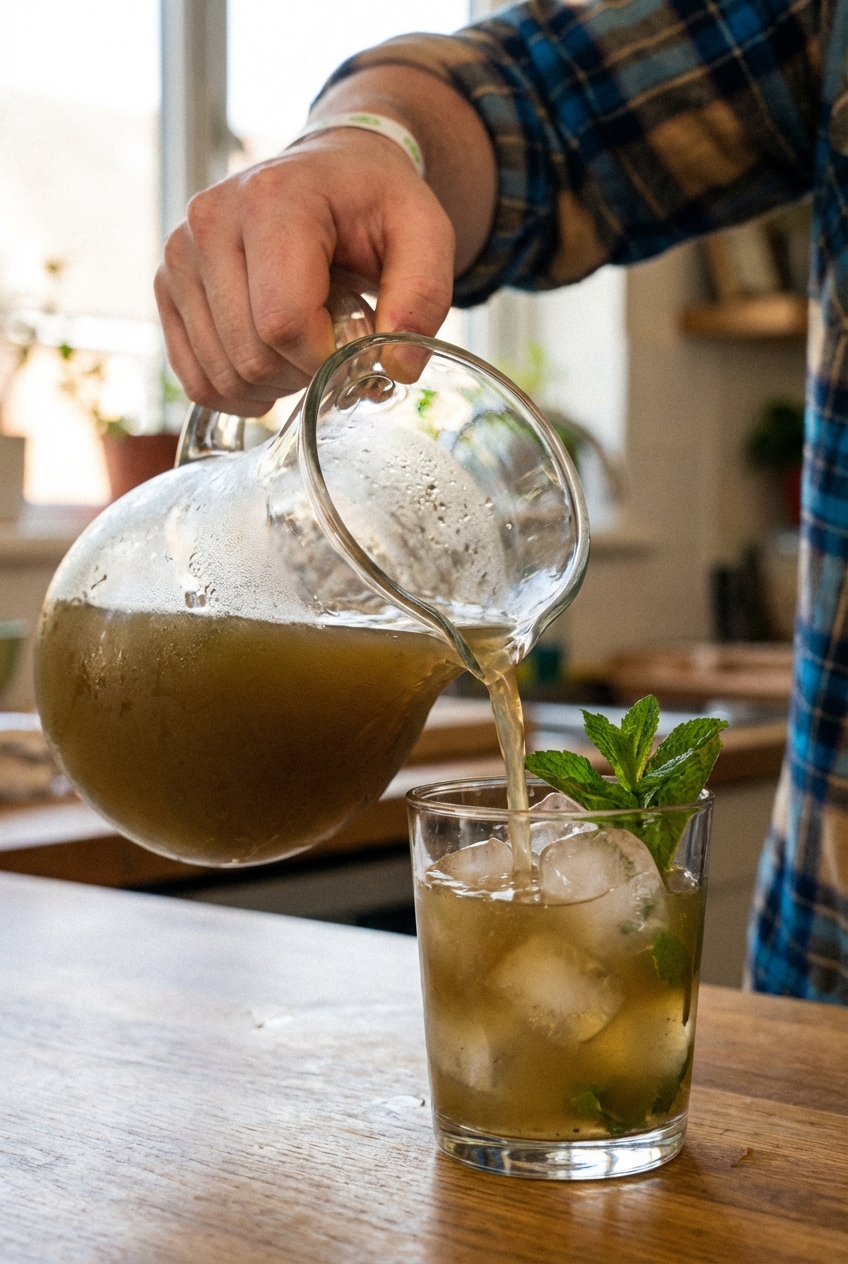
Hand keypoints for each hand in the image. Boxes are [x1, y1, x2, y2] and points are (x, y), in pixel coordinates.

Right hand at [154, 129, 455, 416]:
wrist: (331, 174)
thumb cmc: (375, 204)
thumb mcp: (424, 234)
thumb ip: (423, 298)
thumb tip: (398, 369)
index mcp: (271, 199)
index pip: (282, 323)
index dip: (325, 359)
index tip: (355, 344)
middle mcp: (209, 220)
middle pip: (249, 355)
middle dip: (303, 373)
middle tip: (333, 343)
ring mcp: (179, 254)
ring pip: (221, 375)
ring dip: (273, 384)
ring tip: (304, 345)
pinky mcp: (167, 285)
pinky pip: (194, 378)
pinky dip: (238, 391)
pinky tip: (271, 368)